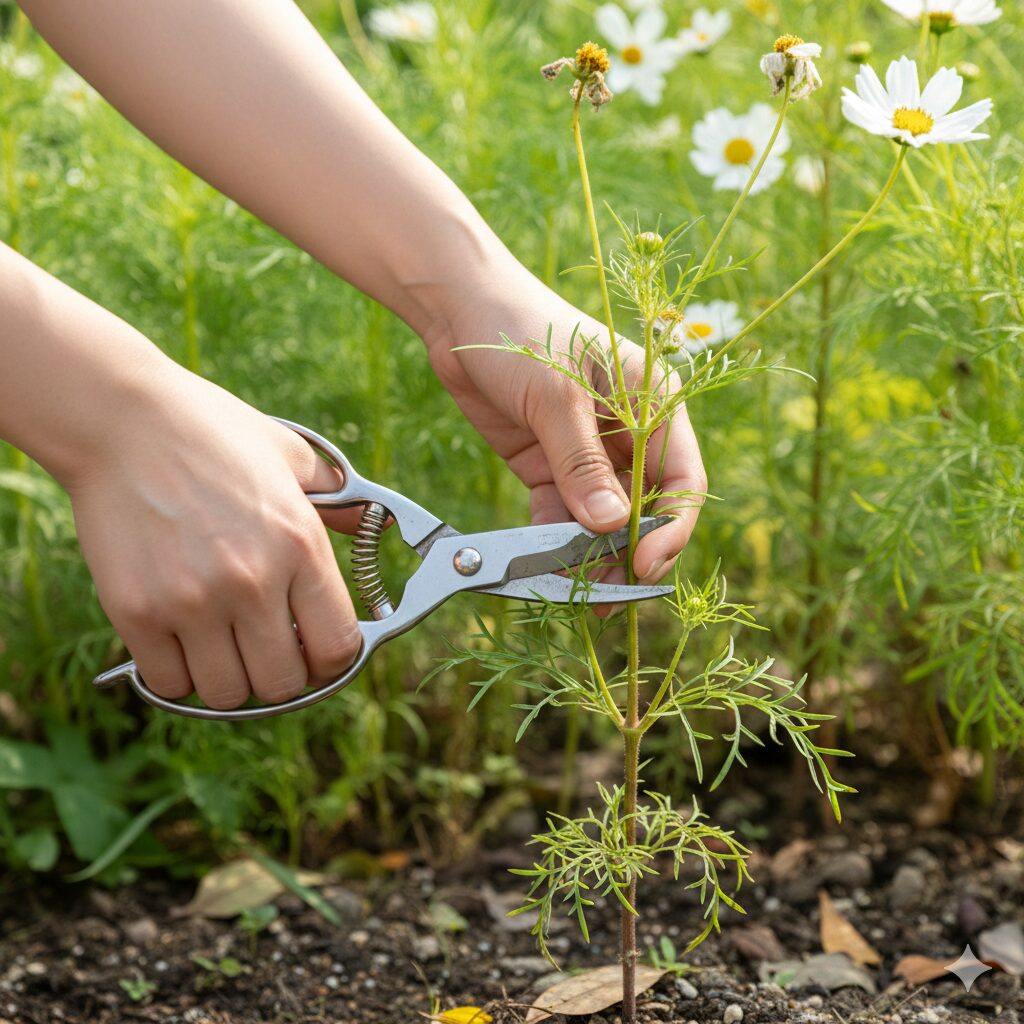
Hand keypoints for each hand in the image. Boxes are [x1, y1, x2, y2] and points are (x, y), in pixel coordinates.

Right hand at [68, 363, 361, 709]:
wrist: (121, 419)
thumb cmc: (213, 434)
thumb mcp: (292, 457)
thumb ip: (337, 501)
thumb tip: (371, 527)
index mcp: (300, 545)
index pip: (339, 647)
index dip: (332, 659)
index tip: (315, 650)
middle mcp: (252, 581)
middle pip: (284, 684)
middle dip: (282, 676)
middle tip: (266, 650)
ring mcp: (191, 601)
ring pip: (227, 694)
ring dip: (229, 679)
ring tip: (221, 646)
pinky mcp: (135, 612)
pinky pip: (168, 682)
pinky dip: (177, 673)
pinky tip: (179, 641)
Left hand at [425, 267, 706, 584]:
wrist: (458, 312)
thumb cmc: (522, 331)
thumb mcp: (556, 396)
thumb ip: (581, 463)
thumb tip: (611, 526)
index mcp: (654, 404)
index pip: (681, 480)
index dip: (671, 528)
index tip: (646, 565)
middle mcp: (629, 433)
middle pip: (645, 509)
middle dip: (631, 553)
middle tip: (612, 597)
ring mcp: (587, 453)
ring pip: (602, 520)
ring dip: (593, 556)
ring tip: (579, 593)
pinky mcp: (548, 466)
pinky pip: (560, 515)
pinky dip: (555, 542)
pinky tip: (548, 567)